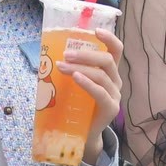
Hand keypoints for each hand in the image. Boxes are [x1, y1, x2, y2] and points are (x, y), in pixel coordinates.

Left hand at [58, 29, 123, 155]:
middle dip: (86, 55)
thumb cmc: (79, 106)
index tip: (95, 30)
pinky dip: (88, 83)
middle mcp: (115, 81)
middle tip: (66, 55)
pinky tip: (76, 78)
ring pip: (101, 75)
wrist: (84, 134)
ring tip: (62, 67)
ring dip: (80, 68)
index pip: (116, 50)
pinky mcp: (110, 109)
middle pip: (107, 60)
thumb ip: (72, 70)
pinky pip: (100, 92)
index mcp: (110, 72)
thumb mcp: (76, 84)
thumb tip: (49, 56)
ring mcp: (115, 95)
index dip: (109, 38)